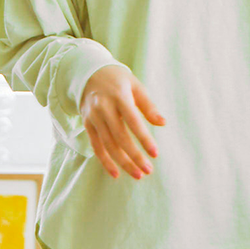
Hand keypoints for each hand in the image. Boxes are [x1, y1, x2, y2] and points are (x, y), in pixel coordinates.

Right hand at [79, 64, 165, 180]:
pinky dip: (105, 161)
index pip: (133, 121)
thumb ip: (148, 105)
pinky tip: (116, 174)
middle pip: (120, 137)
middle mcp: (104, 108)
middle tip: (148, 170)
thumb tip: (162, 123)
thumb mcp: (135, 85)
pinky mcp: (87, 124)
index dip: (144, 138)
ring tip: (138, 174)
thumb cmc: (117, 80)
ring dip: (122, 162)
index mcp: (119, 96)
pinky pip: (96, 146)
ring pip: (108, 145)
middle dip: (135, 156)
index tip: (155, 153)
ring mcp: (94, 117)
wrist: (88, 74)